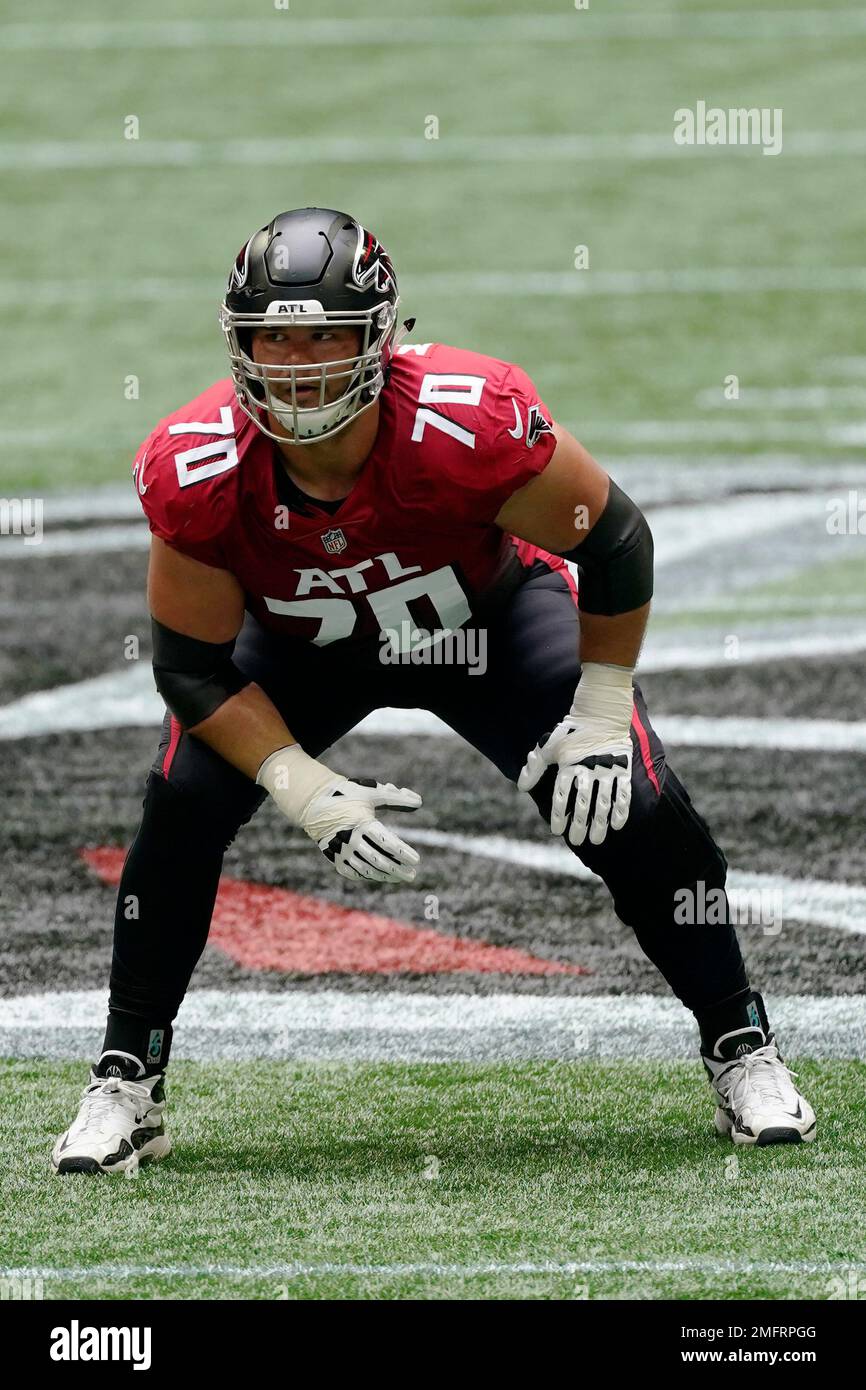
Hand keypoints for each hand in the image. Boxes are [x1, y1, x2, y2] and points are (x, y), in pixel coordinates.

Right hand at [257, 745, 421, 882]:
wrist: (315, 804)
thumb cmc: (349, 795)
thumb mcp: (373, 793)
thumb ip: (396, 798)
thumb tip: (418, 802)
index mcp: (361, 822)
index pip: (386, 842)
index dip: (402, 852)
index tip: (416, 860)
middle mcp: (350, 839)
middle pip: (378, 860)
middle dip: (397, 869)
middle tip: (412, 874)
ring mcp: (341, 850)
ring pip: (367, 869)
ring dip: (385, 875)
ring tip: (400, 876)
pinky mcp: (335, 858)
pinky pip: (354, 872)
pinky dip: (369, 875)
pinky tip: (381, 875)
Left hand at [518, 663, 633, 847]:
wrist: (601, 712)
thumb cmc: (571, 731)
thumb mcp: (549, 746)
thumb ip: (535, 767)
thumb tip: (521, 787)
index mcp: (568, 764)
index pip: (561, 795)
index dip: (558, 814)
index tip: (557, 830)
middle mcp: (588, 769)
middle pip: (582, 804)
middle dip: (579, 825)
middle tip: (576, 841)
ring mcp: (607, 769)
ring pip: (603, 803)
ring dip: (600, 823)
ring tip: (597, 839)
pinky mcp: (623, 768)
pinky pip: (623, 794)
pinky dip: (621, 810)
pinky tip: (617, 825)